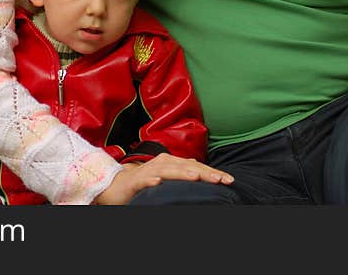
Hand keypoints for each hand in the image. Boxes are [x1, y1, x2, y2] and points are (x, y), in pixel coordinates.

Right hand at [93, 154, 234, 204]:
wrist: (117, 186)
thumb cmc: (146, 182)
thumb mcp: (169, 178)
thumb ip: (184, 174)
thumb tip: (203, 174)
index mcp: (172, 162)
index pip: (197, 166)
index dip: (213, 172)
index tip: (229, 180)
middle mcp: (162, 163)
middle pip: (187, 166)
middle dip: (205, 172)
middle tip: (221, 179)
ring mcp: (149, 170)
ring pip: (168, 171)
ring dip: (182, 173)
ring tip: (196, 178)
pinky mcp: (136, 180)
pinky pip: (144, 180)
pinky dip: (151, 180)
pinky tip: (158, 183)